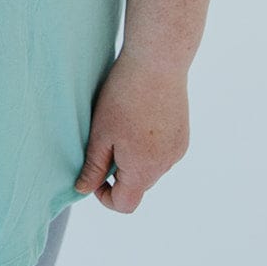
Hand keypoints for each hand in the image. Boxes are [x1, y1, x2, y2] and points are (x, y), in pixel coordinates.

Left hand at [73, 50, 189, 212]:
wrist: (158, 62)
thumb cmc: (123, 96)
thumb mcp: (101, 133)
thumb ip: (93, 166)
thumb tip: (83, 190)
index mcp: (143, 169)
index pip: (125, 204)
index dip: (104, 195)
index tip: (94, 172)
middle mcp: (165, 165)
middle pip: (138, 185)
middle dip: (119, 172)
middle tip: (105, 140)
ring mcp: (178, 150)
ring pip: (150, 168)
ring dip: (134, 158)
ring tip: (123, 124)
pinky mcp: (183, 136)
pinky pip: (162, 152)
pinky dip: (149, 145)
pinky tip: (139, 117)